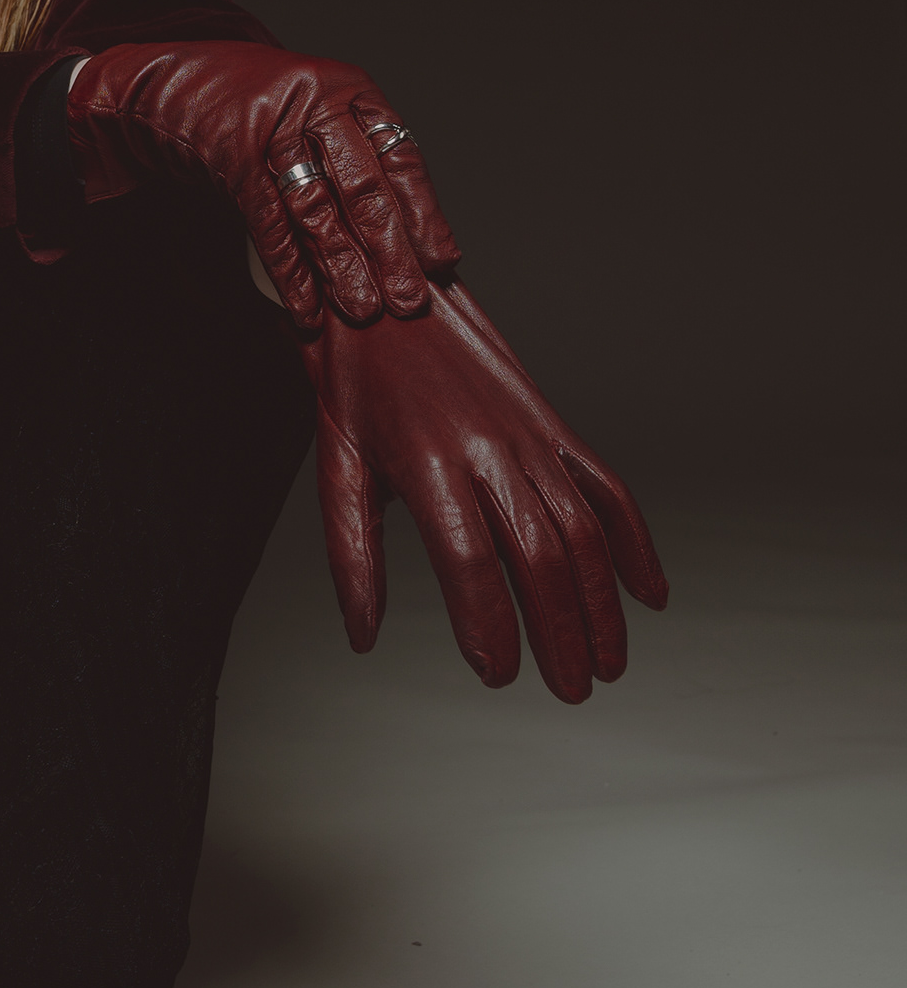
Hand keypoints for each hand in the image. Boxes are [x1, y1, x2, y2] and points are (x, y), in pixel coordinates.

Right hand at [68, 41, 460, 322]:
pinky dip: (291, 271)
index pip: (401, 157)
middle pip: (365, 186)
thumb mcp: (309, 113)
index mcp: (346, 89)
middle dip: (390, 251)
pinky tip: (308, 307)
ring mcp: (272, 125)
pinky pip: (272, 224)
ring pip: (319, 209)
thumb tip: (404, 234)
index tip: (442, 261)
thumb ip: (351, 159)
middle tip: (410, 299)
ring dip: (343, 268)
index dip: (423, 214)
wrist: (161, 87)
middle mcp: (315, 101)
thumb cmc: (245, 108)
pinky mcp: (233, 154)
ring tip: (363, 309)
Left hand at [302, 281, 668, 702]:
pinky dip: (635, 541)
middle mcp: (489, 449)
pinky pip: (606, 486)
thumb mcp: (337, 469)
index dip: (491, 626)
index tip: (497, 676)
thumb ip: (351, 559)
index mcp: (428, 463)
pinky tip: (650, 594)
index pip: (471, 563)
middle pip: (540, 555)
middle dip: (559, 632)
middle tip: (568, 691)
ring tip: (607, 664)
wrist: (384, 296)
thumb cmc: (355, 388)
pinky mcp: (550, 424)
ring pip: (581, 529)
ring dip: (602, 602)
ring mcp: (528, 435)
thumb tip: (363, 637)